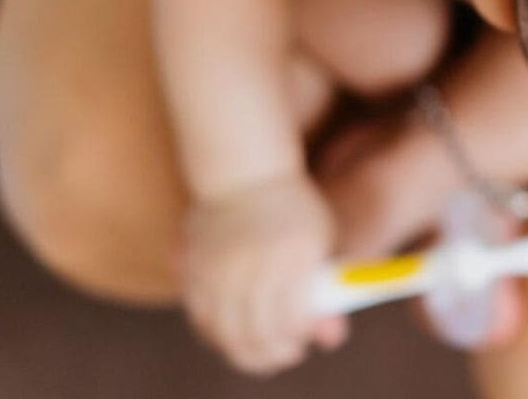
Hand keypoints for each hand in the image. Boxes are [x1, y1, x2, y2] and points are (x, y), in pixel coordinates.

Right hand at [181, 175, 343, 375]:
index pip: (294, 319)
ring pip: (228, 331)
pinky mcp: (195, 269)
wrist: (246, 172)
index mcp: (294, 255)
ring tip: (261, 350)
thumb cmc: (295, 211)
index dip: (298, 336)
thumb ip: (326, 290)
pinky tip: (233, 334)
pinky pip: (203, 317)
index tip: (303, 341)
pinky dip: (218, 333)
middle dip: (274, 352)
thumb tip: (331, 338)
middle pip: (259, 332)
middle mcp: (255, 263)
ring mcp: (221, 267)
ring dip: (245, 350)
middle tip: (284, 354)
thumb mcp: (322, 241)